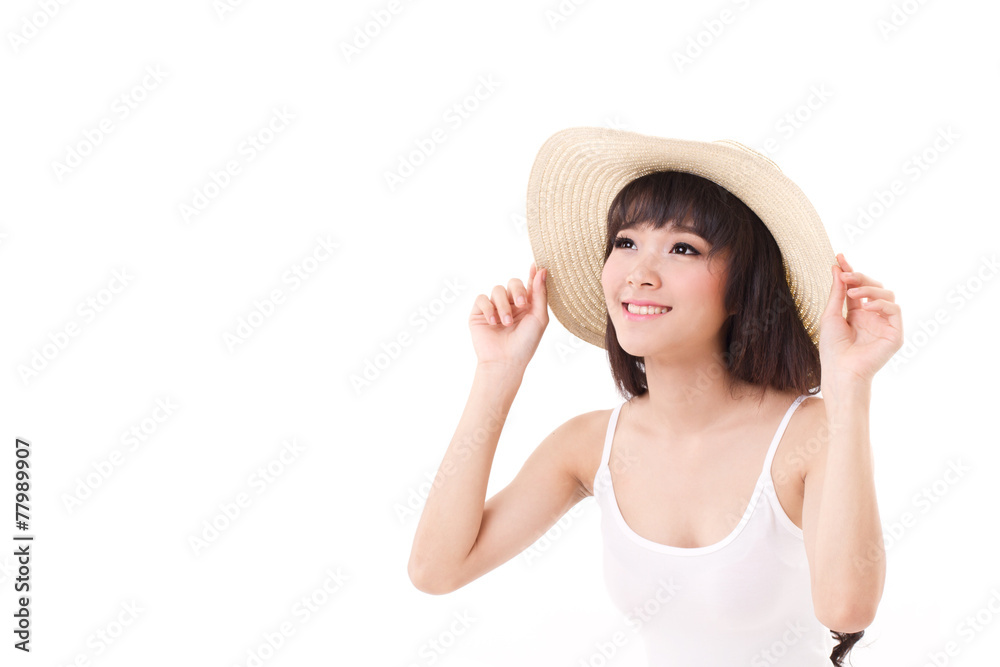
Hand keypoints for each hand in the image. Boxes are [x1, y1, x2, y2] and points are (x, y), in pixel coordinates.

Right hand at [468, 262, 548, 370]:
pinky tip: (493, 322)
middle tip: (522, 304)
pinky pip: (481, 299)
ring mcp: (494, 308)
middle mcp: (510, 304)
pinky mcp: (479, 313)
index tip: (536, 265)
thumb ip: (540, 294)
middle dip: (517, 290)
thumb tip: (541, 270)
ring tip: (506, 323)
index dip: (532, 273)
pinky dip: (488, 309)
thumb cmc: (526, 343)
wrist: (505, 361)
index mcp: (527, 305)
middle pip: (512, 282)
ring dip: (503, 306)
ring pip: (497, 290)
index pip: (529, 284)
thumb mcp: (539, 318)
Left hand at [819, 253, 902, 388]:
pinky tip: (865, 307)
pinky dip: (880, 304)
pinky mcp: (895, 334)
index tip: (839, 257)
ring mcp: (885, 324)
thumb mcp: (831, 315)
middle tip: (845, 275)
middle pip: (873, 287)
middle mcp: (873, 316)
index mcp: (857, 312)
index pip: (857, 286)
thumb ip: (837, 292)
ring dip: (869, 289)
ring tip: (852, 292)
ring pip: (887, 294)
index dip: (850, 270)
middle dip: (859, 277)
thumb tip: (837, 267)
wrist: (840, 370)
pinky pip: (895, 310)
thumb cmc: (832, 348)